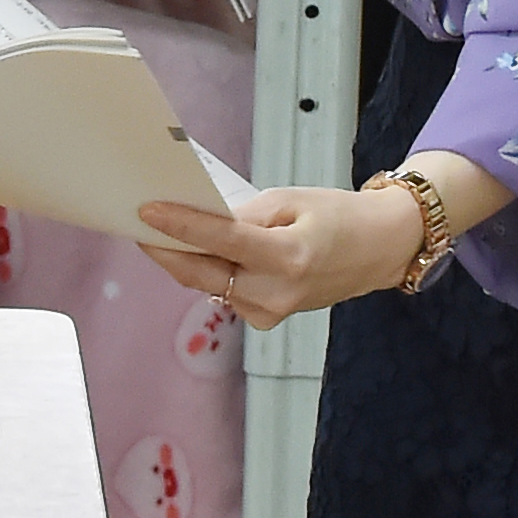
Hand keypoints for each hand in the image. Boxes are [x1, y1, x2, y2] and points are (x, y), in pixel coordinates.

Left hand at [132, 183, 424, 326]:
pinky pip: (224, 292)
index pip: (222, 241)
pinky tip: (198, 250)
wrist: (378, 249)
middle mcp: (277, 293)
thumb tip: (199, 223)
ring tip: (162, 231)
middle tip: (138, 224)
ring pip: (208, 284)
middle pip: (202, 273)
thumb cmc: (339, 217)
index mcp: (289, 257)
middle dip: (165, 249)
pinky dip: (208, 271)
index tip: (146, 211)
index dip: (180, 226)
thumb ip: (243, 214)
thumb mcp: (291, 200)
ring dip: (184, 259)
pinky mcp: (267, 318)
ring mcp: (271, 312)